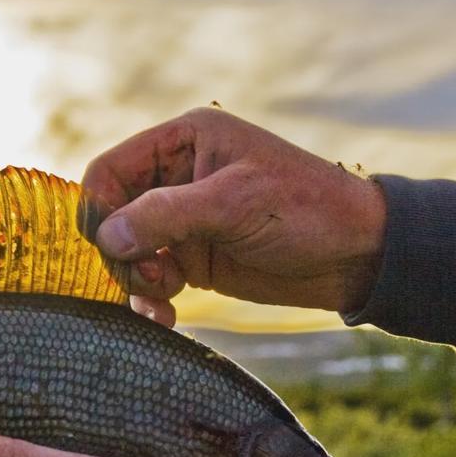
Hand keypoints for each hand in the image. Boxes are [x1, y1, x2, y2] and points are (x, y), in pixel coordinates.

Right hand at [83, 106, 386, 326]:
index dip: (99, 207)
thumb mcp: (232, 204)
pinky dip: (150, 297)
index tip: (107, 246)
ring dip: (135, 278)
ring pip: (127, 249)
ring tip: (162, 296)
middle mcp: (176, 176)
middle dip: (120, 250)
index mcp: (184, 140)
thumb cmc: (304, 209)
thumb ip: (165, 215)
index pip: (111, 169)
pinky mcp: (194, 257)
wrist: (356, 255)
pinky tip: (166, 315)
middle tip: (147, 276)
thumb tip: (104, 236)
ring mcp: (184, 219)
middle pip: (112, 213)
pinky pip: (151, 276)